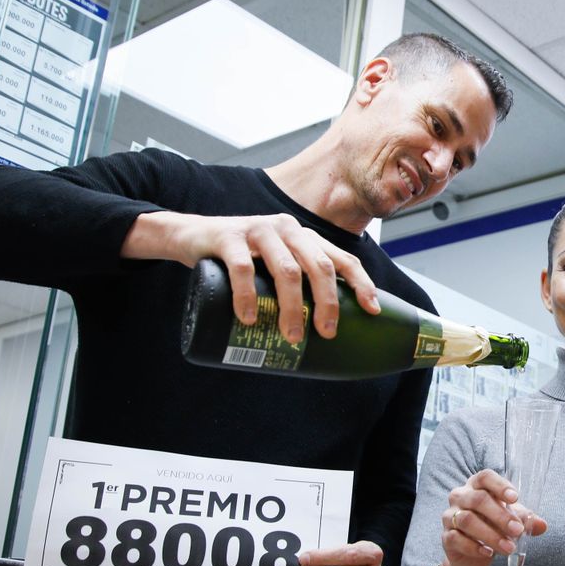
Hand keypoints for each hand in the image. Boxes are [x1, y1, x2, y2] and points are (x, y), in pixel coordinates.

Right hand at [123, 210, 380, 341]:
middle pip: (319, 267)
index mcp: (303, 237)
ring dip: (292, 307)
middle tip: (326, 334)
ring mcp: (258, 230)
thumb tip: (321, 329)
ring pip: (287, 271)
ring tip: (292, 336)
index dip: (361, 283)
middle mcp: (287, 229)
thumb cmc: (239, 259)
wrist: (191, 237)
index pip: (342, 258)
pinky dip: (247, 296)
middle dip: (328, 303)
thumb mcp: (272, 266)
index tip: (373, 311)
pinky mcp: (228, 237)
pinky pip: (242, 268)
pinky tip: (248, 319)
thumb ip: (295, 284)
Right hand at [437, 470, 544, 565]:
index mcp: (477, 486)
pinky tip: (488, 553)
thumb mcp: (509, 521)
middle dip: (500, 516)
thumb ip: (524, 520)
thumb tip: (542, 525)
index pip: (485, 477)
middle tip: (518, 530)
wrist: (471, 558)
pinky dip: (474, 547)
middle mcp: (460, 496)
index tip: (515, 498)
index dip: (499, 486)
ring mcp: (450, 516)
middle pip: (478, 500)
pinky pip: (456, 538)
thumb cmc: (492, 529)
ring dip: (490, 535)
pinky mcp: (446, 536)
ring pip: (467, 520)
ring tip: (509, 547)